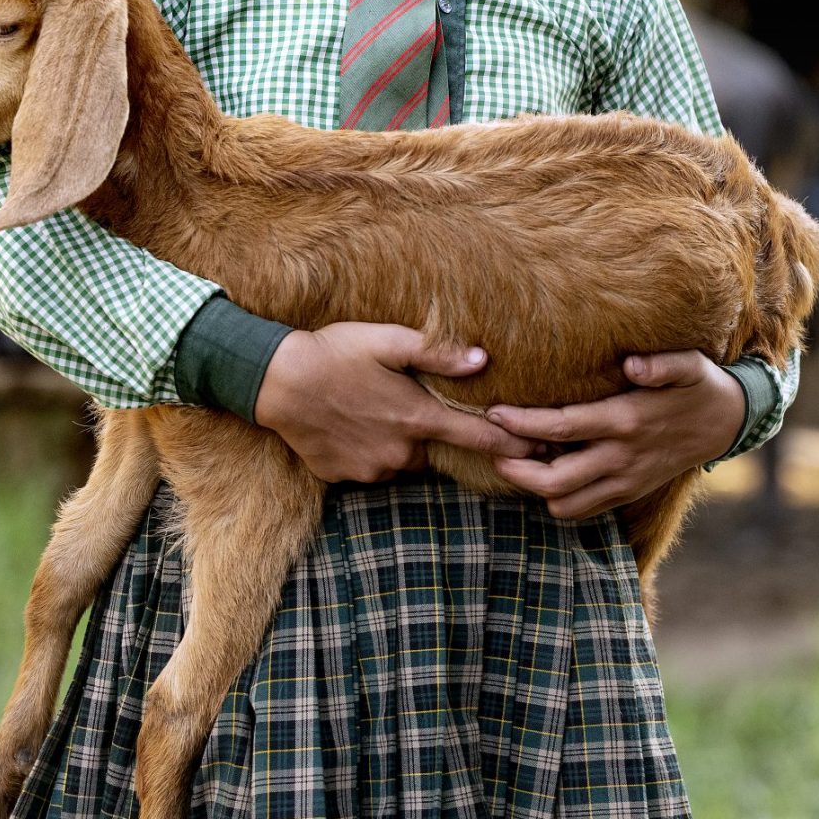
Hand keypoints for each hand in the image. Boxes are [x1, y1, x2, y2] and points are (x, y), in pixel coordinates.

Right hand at [253, 322, 543, 483]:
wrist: (275, 381)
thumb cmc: (334, 352)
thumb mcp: (388, 341)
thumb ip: (437, 354)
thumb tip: (482, 360)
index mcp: (417, 417)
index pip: (479, 436)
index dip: (513, 443)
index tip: (543, 448)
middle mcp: (401, 451)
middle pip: (433, 448)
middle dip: (426, 430)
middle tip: (399, 400)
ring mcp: (371, 469)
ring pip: (401, 459)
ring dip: (396, 441)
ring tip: (368, 408)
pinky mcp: (344, 477)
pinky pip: (368, 467)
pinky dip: (365, 450)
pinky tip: (346, 424)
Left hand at [484, 351, 745, 519]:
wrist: (727, 424)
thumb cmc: (698, 386)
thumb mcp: (689, 365)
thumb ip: (661, 365)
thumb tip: (632, 365)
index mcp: (627, 422)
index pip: (561, 427)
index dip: (522, 424)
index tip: (493, 413)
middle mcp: (622, 458)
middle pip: (553, 480)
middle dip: (515, 468)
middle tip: (493, 446)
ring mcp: (625, 482)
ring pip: (564, 503)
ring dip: (535, 486)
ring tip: (519, 458)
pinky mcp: (628, 493)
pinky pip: (582, 510)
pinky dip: (558, 496)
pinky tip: (550, 467)